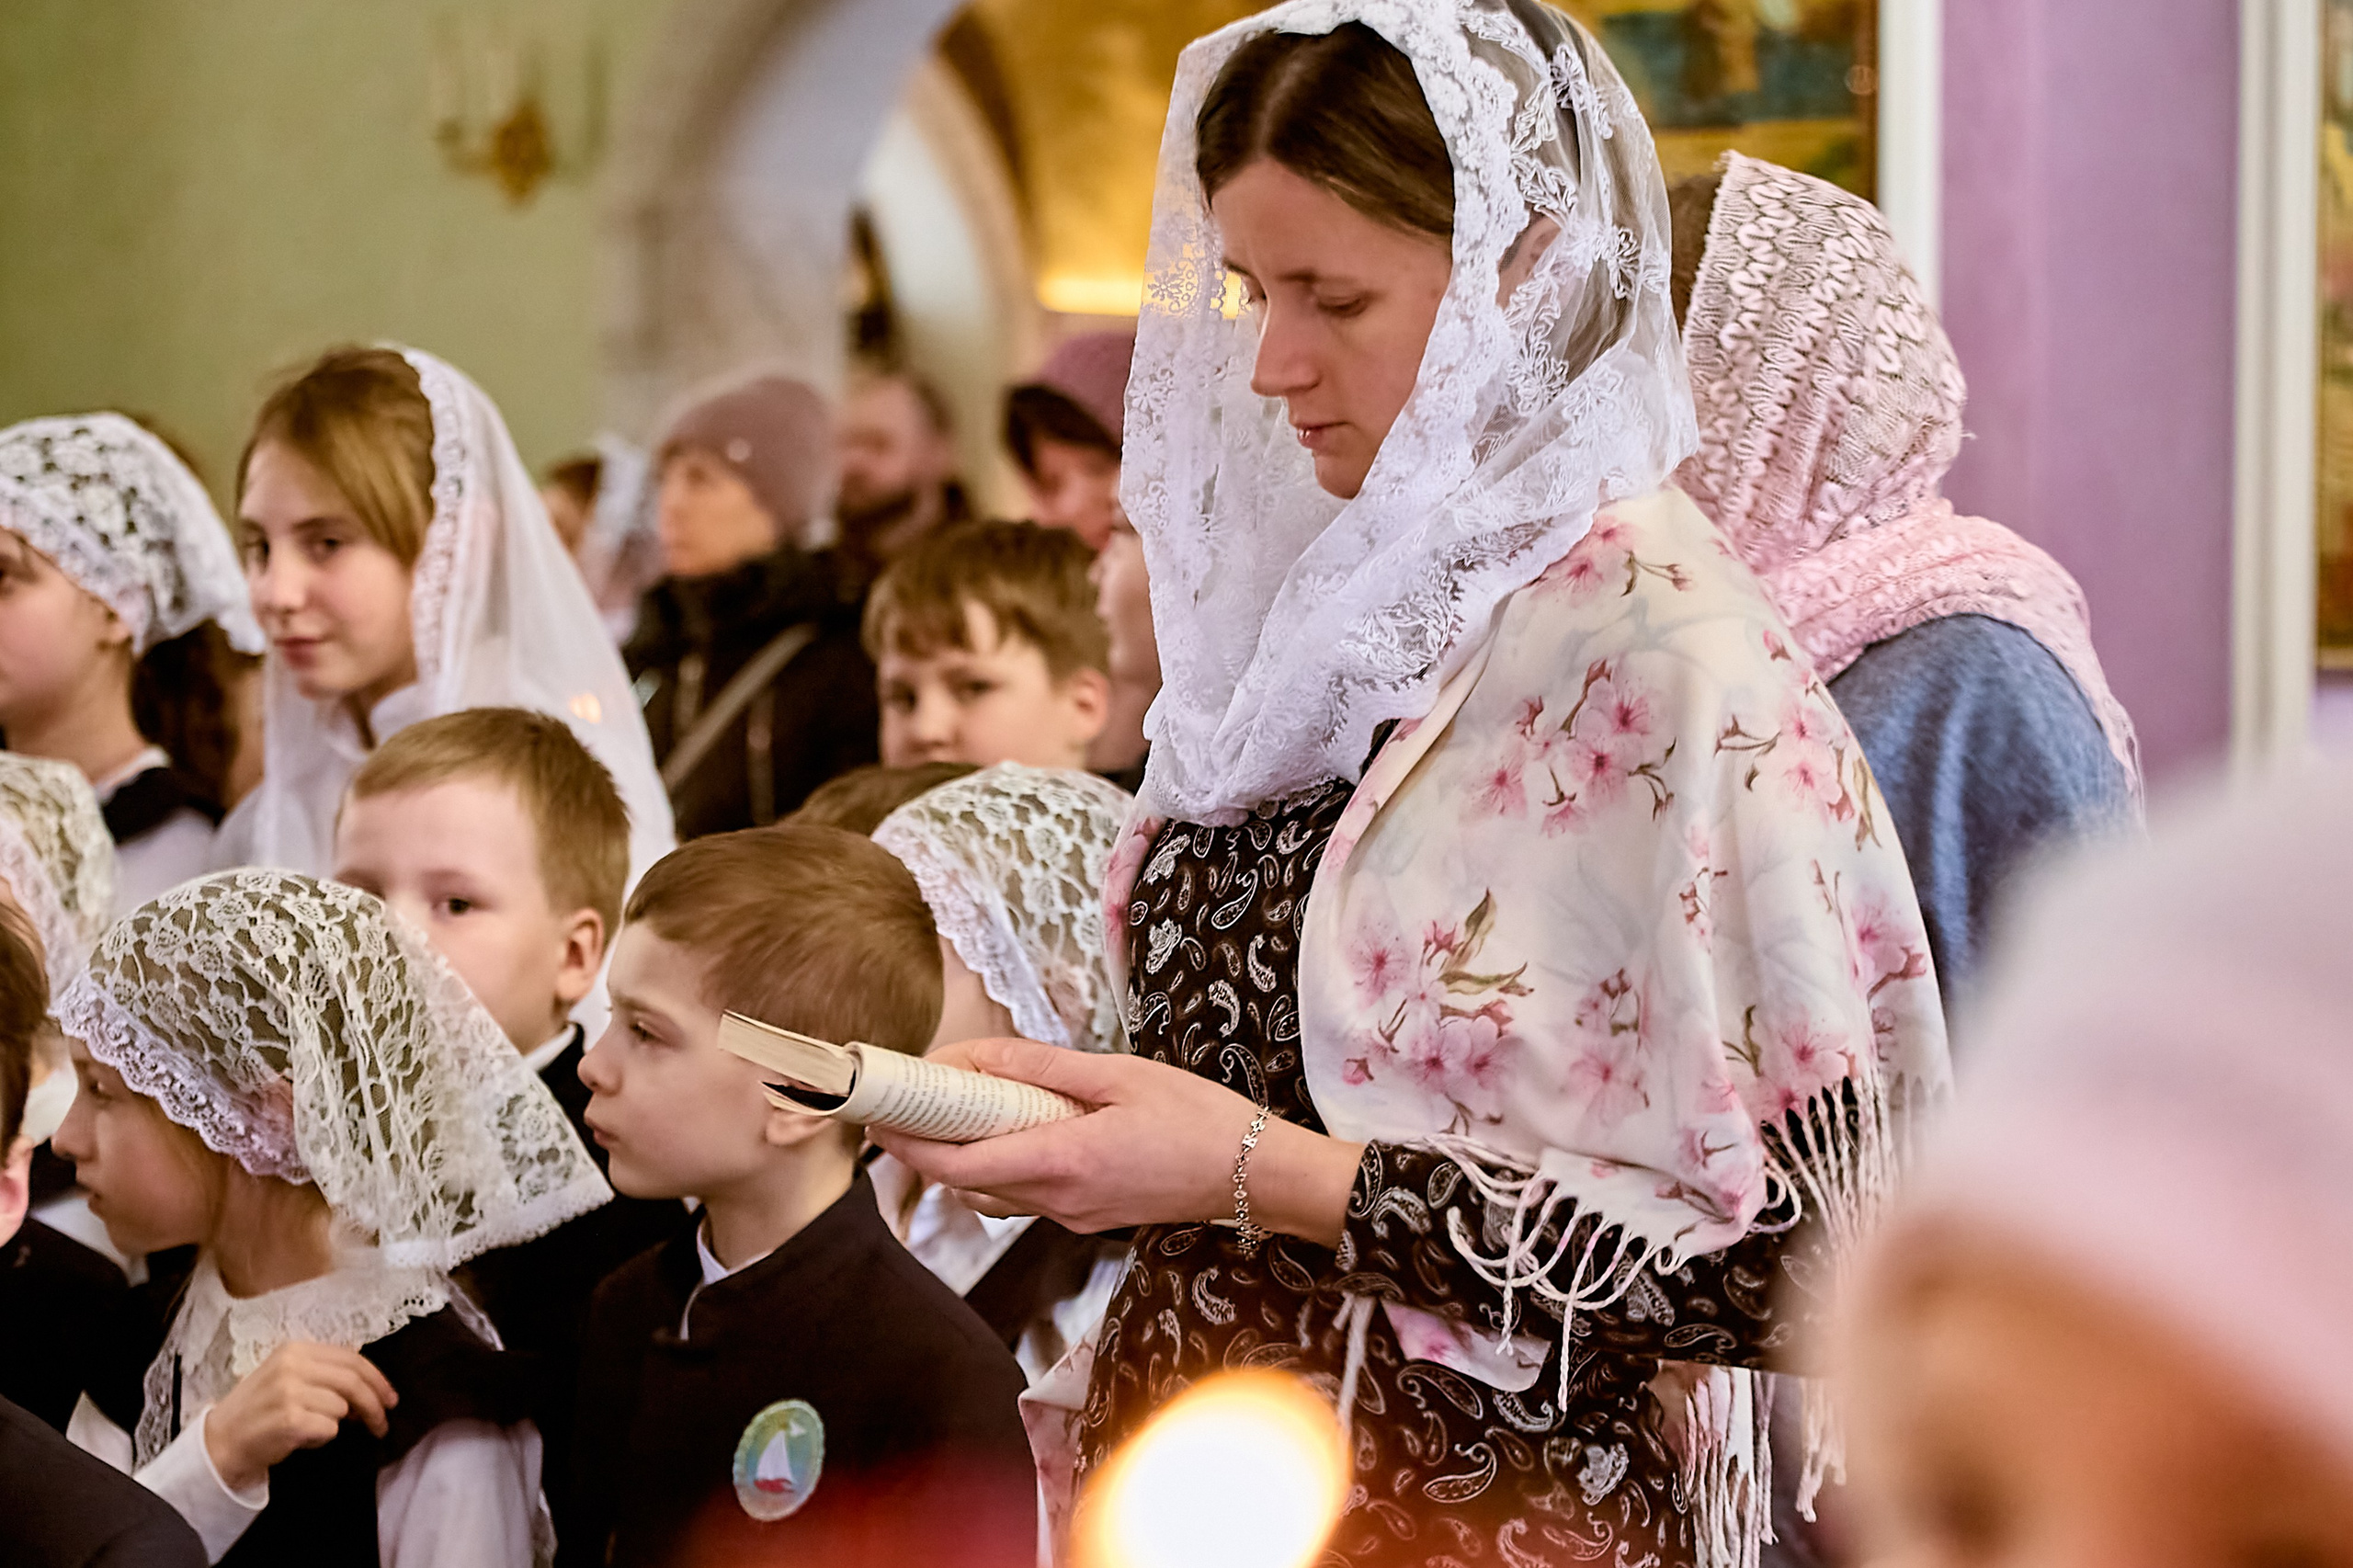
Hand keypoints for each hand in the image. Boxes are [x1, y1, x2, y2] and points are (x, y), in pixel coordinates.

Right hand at [203, 1341, 396, 1492]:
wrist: (221, 1442)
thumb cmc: (260, 1411)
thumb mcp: (289, 1378)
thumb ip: (326, 1375)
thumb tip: (372, 1390)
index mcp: (295, 1349)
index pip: (351, 1358)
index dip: (377, 1379)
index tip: (390, 1398)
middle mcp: (292, 1365)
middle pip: (353, 1381)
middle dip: (375, 1404)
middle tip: (382, 1424)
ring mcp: (289, 1392)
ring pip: (341, 1408)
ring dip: (337, 1423)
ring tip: (315, 1428)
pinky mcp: (289, 1420)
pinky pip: (328, 1429)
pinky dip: (323, 1437)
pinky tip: (302, 1438)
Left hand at [868, 1038, 1364, 1244]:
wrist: (1258, 1177)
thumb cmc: (1199, 1120)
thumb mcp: (1120, 1075)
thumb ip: (1043, 1069)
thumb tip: (979, 1060)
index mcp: (1060, 1162)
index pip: (955, 1161)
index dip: (906, 1142)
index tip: (877, 1114)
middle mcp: (1057, 1201)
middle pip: (964, 1180)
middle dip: (927, 1144)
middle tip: (911, 1099)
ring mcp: (1073, 1217)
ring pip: (993, 1191)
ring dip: (964, 1155)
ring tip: (959, 1107)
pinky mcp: (1089, 1218)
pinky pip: (1025, 1195)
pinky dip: (1002, 1164)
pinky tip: (1016, 1129)